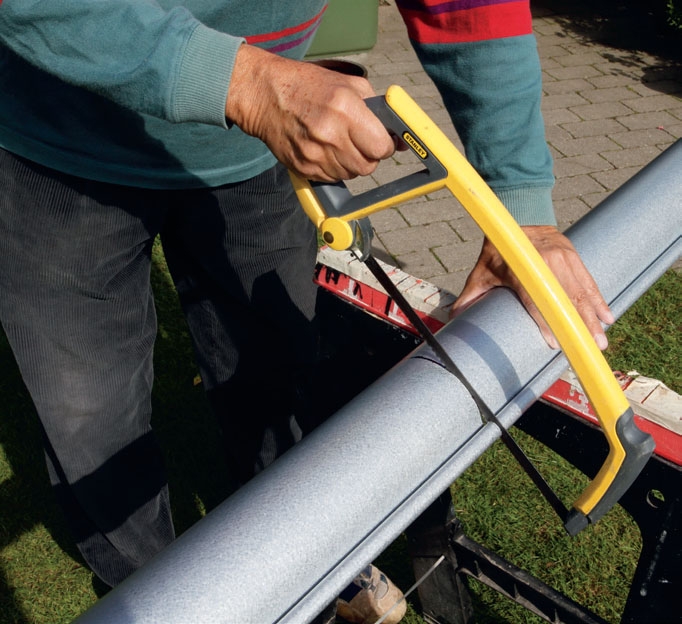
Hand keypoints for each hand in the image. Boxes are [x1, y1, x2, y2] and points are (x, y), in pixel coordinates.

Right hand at [225, 45, 394, 181]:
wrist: (265, 95)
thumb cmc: (308, 86)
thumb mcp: (348, 84)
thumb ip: (377, 109)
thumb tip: (399, 139)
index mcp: (345, 109)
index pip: (381, 147)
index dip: (384, 146)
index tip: (380, 142)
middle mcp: (330, 134)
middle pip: (367, 166)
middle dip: (368, 156)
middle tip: (359, 142)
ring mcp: (315, 155)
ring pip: (350, 175)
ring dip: (350, 163)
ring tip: (338, 142)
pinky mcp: (303, 168)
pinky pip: (331, 178)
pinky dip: (333, 168)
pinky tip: (324, 149)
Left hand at [450, 225, 615, 349]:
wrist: (518, 216)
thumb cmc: (498, 250)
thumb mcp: (481, 272)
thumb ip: (469, 296)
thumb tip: (453, 318)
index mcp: (520, 270)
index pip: (534, 300)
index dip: (545, 322)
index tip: (555, 343)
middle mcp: (544, 263)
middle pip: (564, 299)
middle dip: (579, 325)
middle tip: (590, 348)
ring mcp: (562, 257)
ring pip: (580, 292)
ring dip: (593, 317)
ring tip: (601, 340)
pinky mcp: (573, 254)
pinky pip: (588, 280)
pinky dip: (598, 299)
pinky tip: (607, 316)